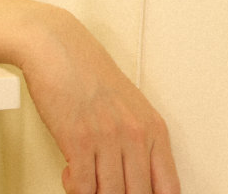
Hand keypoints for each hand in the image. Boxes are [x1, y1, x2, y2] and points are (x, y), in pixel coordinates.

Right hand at [19, 6, 180, 193]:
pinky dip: (75, 187)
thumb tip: (140, 182)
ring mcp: (108, 138)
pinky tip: (71, 174)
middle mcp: (135, 134)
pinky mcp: (79, 140)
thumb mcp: (129, 108)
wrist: (58, 48)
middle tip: (104, 187)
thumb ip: (138, 144)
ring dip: (95, 192)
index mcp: (154, 128)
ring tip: (87, 180)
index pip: (168, 187)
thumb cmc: (90, 74)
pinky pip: (83, 187)